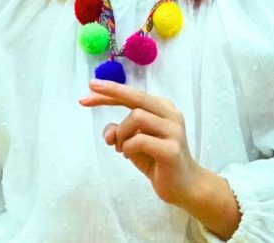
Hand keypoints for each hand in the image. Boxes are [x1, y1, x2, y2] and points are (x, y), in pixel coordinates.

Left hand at [79, 79, 204, 207]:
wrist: (184, 185)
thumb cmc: (158, 161)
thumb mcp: (133, 144)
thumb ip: (120, 133)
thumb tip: (108, 133)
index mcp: (163, 109)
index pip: (134, 95)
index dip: (111, 91)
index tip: (89, 88)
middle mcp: (170, 115)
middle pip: (137, 96)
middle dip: (112, 91)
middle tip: (89, 89)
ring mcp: (173, 131)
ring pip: (137, 116)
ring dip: (121, 133)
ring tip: (121, 148)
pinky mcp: (171, 149)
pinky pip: (139, 140)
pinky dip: (126, 147)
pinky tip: (128, 155)